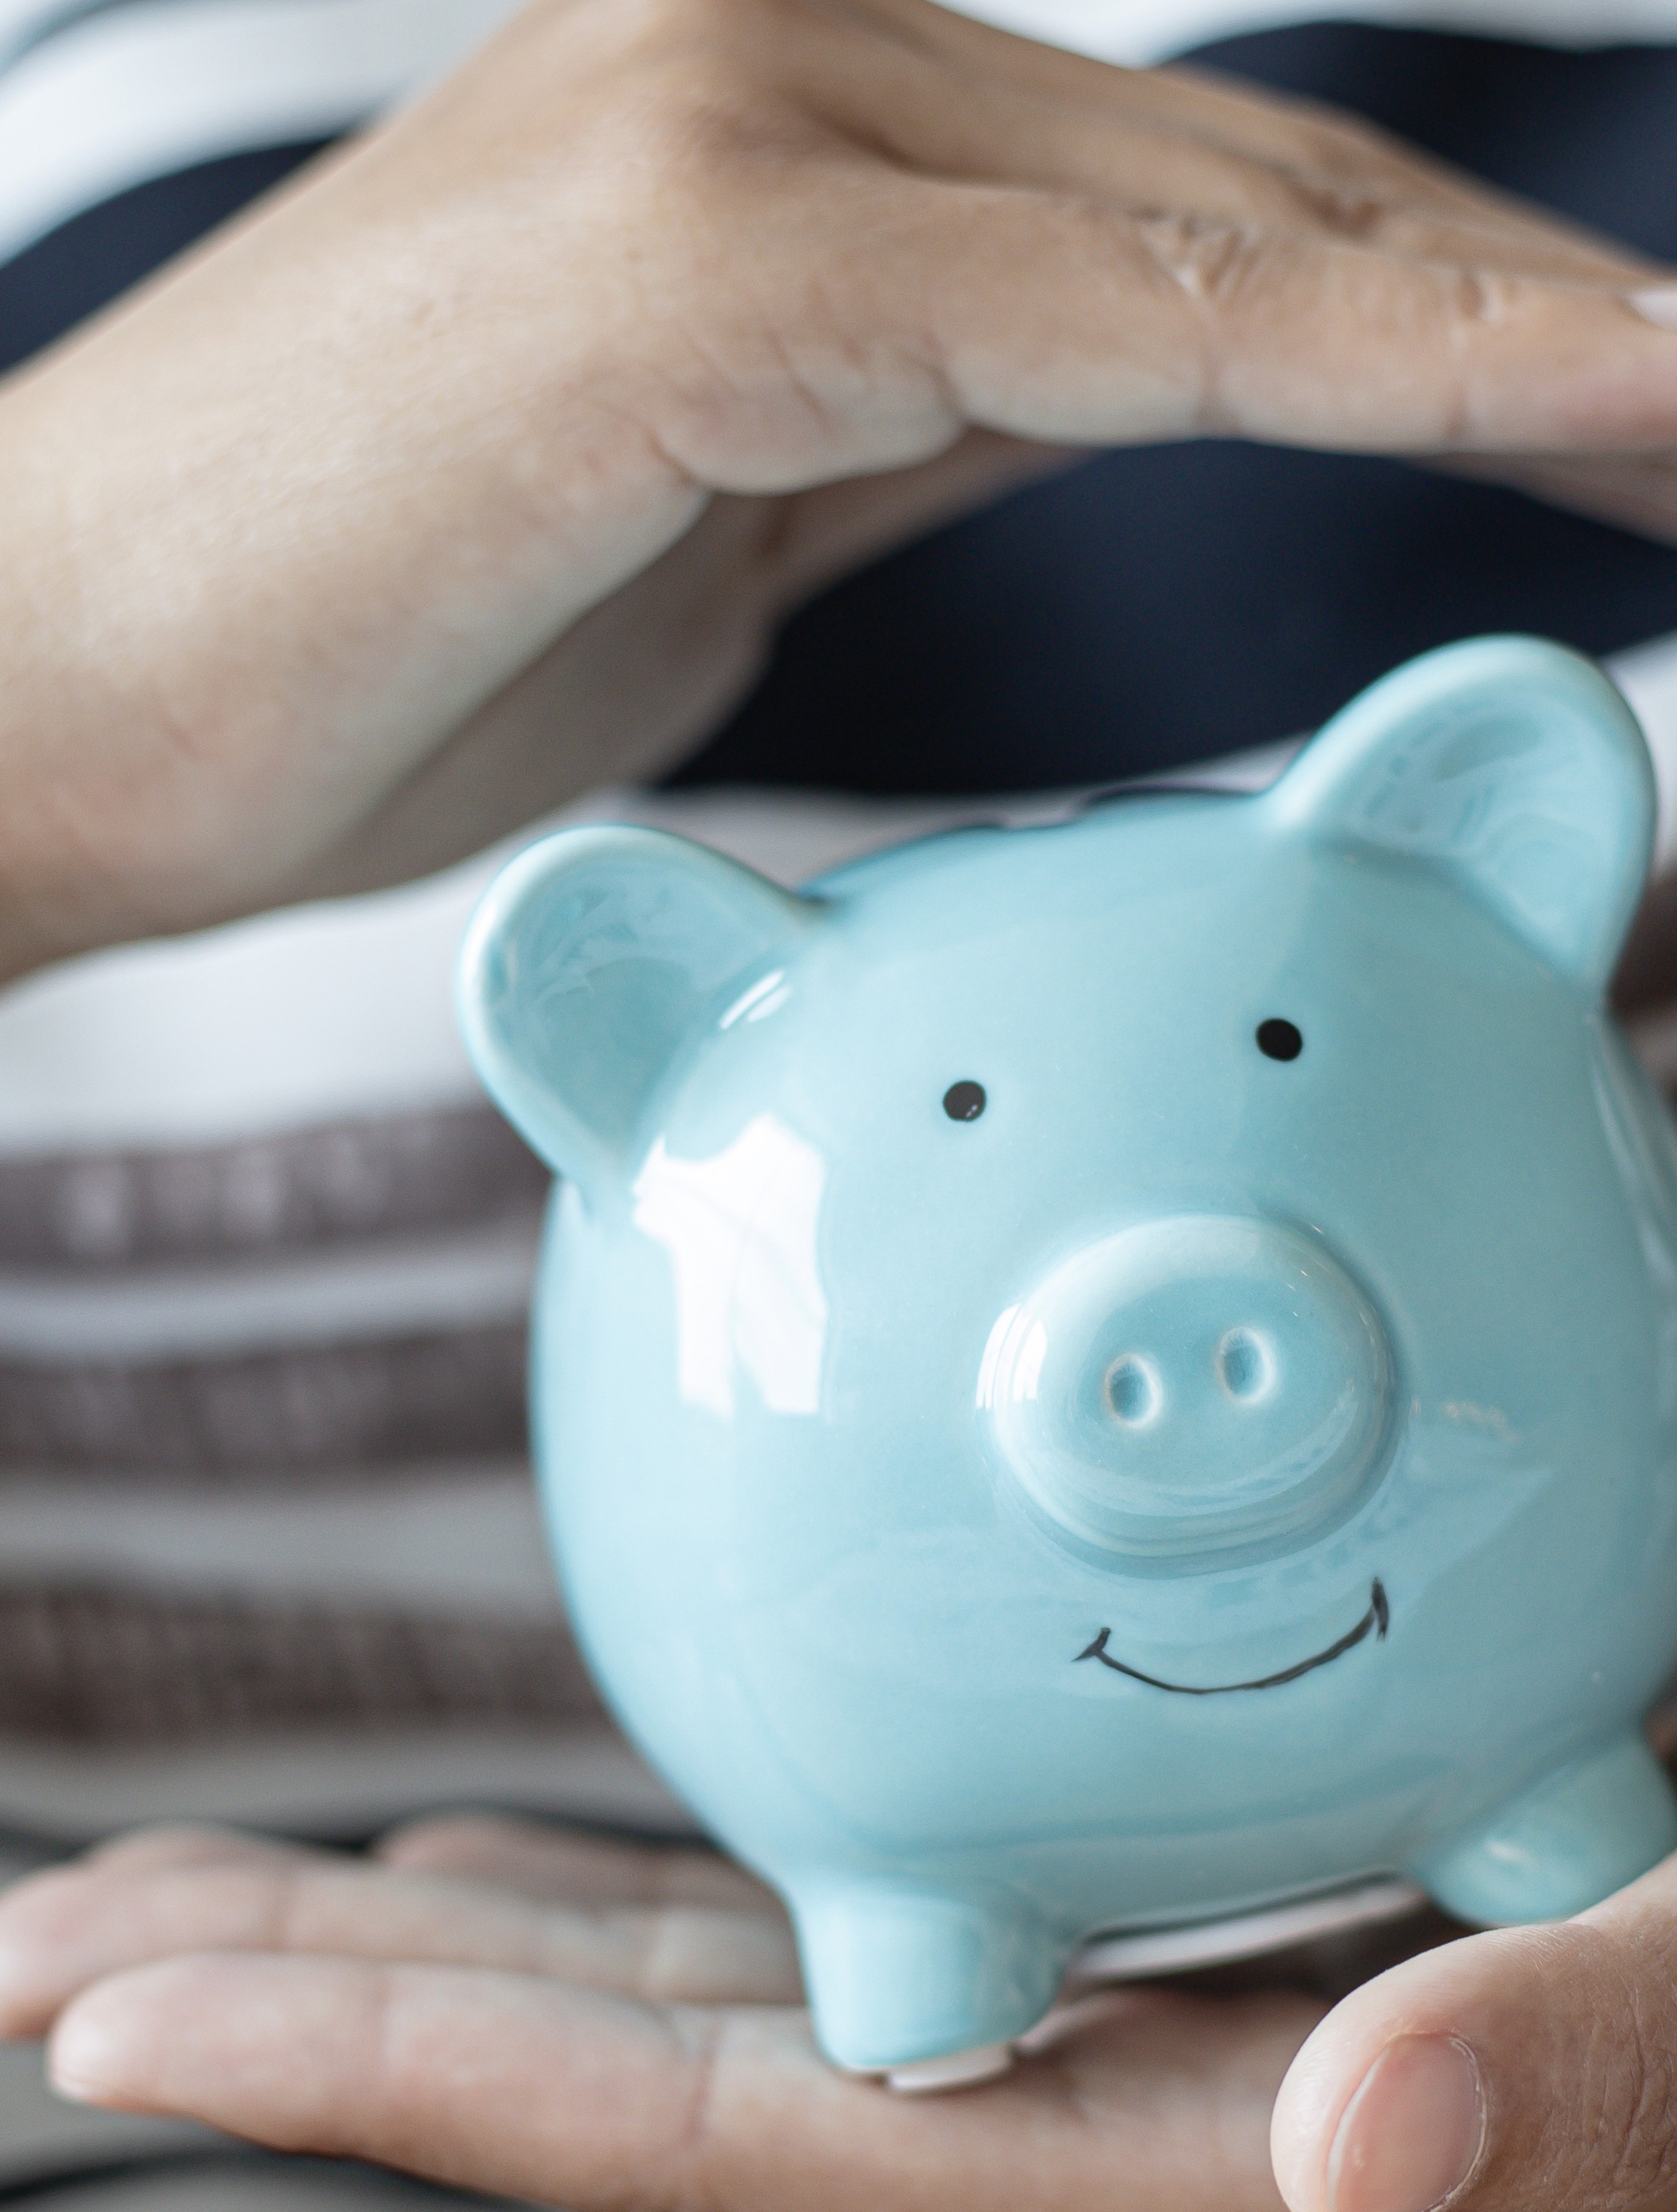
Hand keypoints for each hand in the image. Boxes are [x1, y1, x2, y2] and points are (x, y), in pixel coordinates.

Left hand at [4, 1819, 1676, 2211]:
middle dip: (311, 2017)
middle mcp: (1047, 2135)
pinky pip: (761, 1937)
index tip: (116, 2021)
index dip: (401, 2087)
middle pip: (603, 2084)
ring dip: (406, 1952)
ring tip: (178, 1900)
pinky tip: (472, 1868)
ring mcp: (1032, 2049)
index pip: (697, 2147)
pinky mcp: (1058, 1954)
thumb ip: (1557, 2072)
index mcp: (1154, 2183)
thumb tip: (1349, 2152)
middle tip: (40, 1945)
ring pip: (649, 2004)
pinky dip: (583, 1909)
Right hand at [5, 0, 1676, 977]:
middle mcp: (775, 56)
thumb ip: (907, 434)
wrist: (66, 697)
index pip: (1195, 220)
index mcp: (787, 127)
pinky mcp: (691, 262)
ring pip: (1210, 238)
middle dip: (1517, 324)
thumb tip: (1086, 411)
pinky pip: (1087, 327)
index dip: (1441, 318)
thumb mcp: (712, 531)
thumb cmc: (363, 644)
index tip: (1628, 430)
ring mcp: (729, 125)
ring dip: (1492, 335)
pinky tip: (1538, 414)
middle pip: (1251, 195)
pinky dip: (1330, 370)